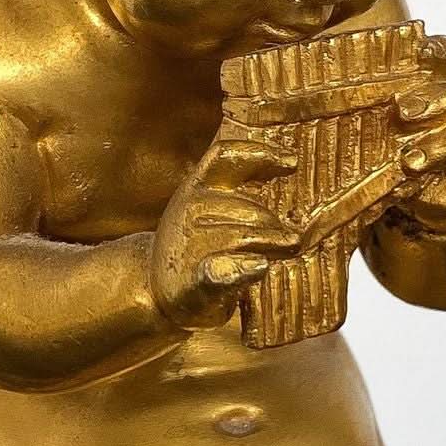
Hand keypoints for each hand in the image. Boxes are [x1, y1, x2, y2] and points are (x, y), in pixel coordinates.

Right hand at [150, 136, 298, 328]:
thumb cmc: (196, 248)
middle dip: (275, 227)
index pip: (226, 157)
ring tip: (274, 257)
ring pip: (250, 237)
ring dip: (272, 248)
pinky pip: (224, 270)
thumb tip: (290, 161)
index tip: (291, 162)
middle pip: (254, 210)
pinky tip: (258, 266)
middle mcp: (190, 209)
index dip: (261, 154)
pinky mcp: (197, 280)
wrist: (154, 291)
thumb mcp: (210, 208)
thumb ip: (243, 187)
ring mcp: (191, 245)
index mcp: (195, 187)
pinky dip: (242, 268)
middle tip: (285, 243)